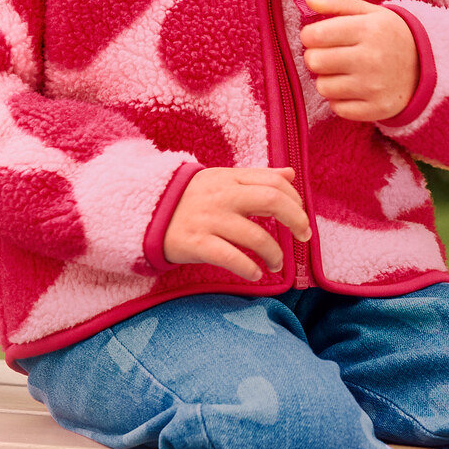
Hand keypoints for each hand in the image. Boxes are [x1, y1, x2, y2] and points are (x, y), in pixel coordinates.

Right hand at [163, 166, 309, 281]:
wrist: (145, 213)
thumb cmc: (190, 199)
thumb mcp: (222, 180)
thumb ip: (257, 177)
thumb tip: (290, 173)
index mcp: (229, 178)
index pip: (274, 182)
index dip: (296, 201)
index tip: (301, 218)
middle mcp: (222, 196)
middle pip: (272, 201)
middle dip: (296, 221)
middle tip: (303, 238)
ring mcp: (208, 219)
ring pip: (255, 236)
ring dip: (275, 254)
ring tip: (276, 264)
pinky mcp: (195, 243)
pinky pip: (230, 257)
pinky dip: (249, 269)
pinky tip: (255, 274)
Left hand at [300, 0, 417, 121]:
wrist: (425, 68)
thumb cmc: (389, 36)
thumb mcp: (370, 12)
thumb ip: (339, 2)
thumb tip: (309, 0)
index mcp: (369, 29)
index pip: (315, 35)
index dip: (310, 36)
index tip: (319, 36)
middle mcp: (372, 58)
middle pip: (314, 62)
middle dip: (316, 57)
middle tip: (330, 55)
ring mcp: (375, 87)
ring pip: (323, 87)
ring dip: (328, 80)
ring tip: (343, 72)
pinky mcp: (377, 109)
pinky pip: (337, 108)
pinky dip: (340, 100)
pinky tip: (353, 89)